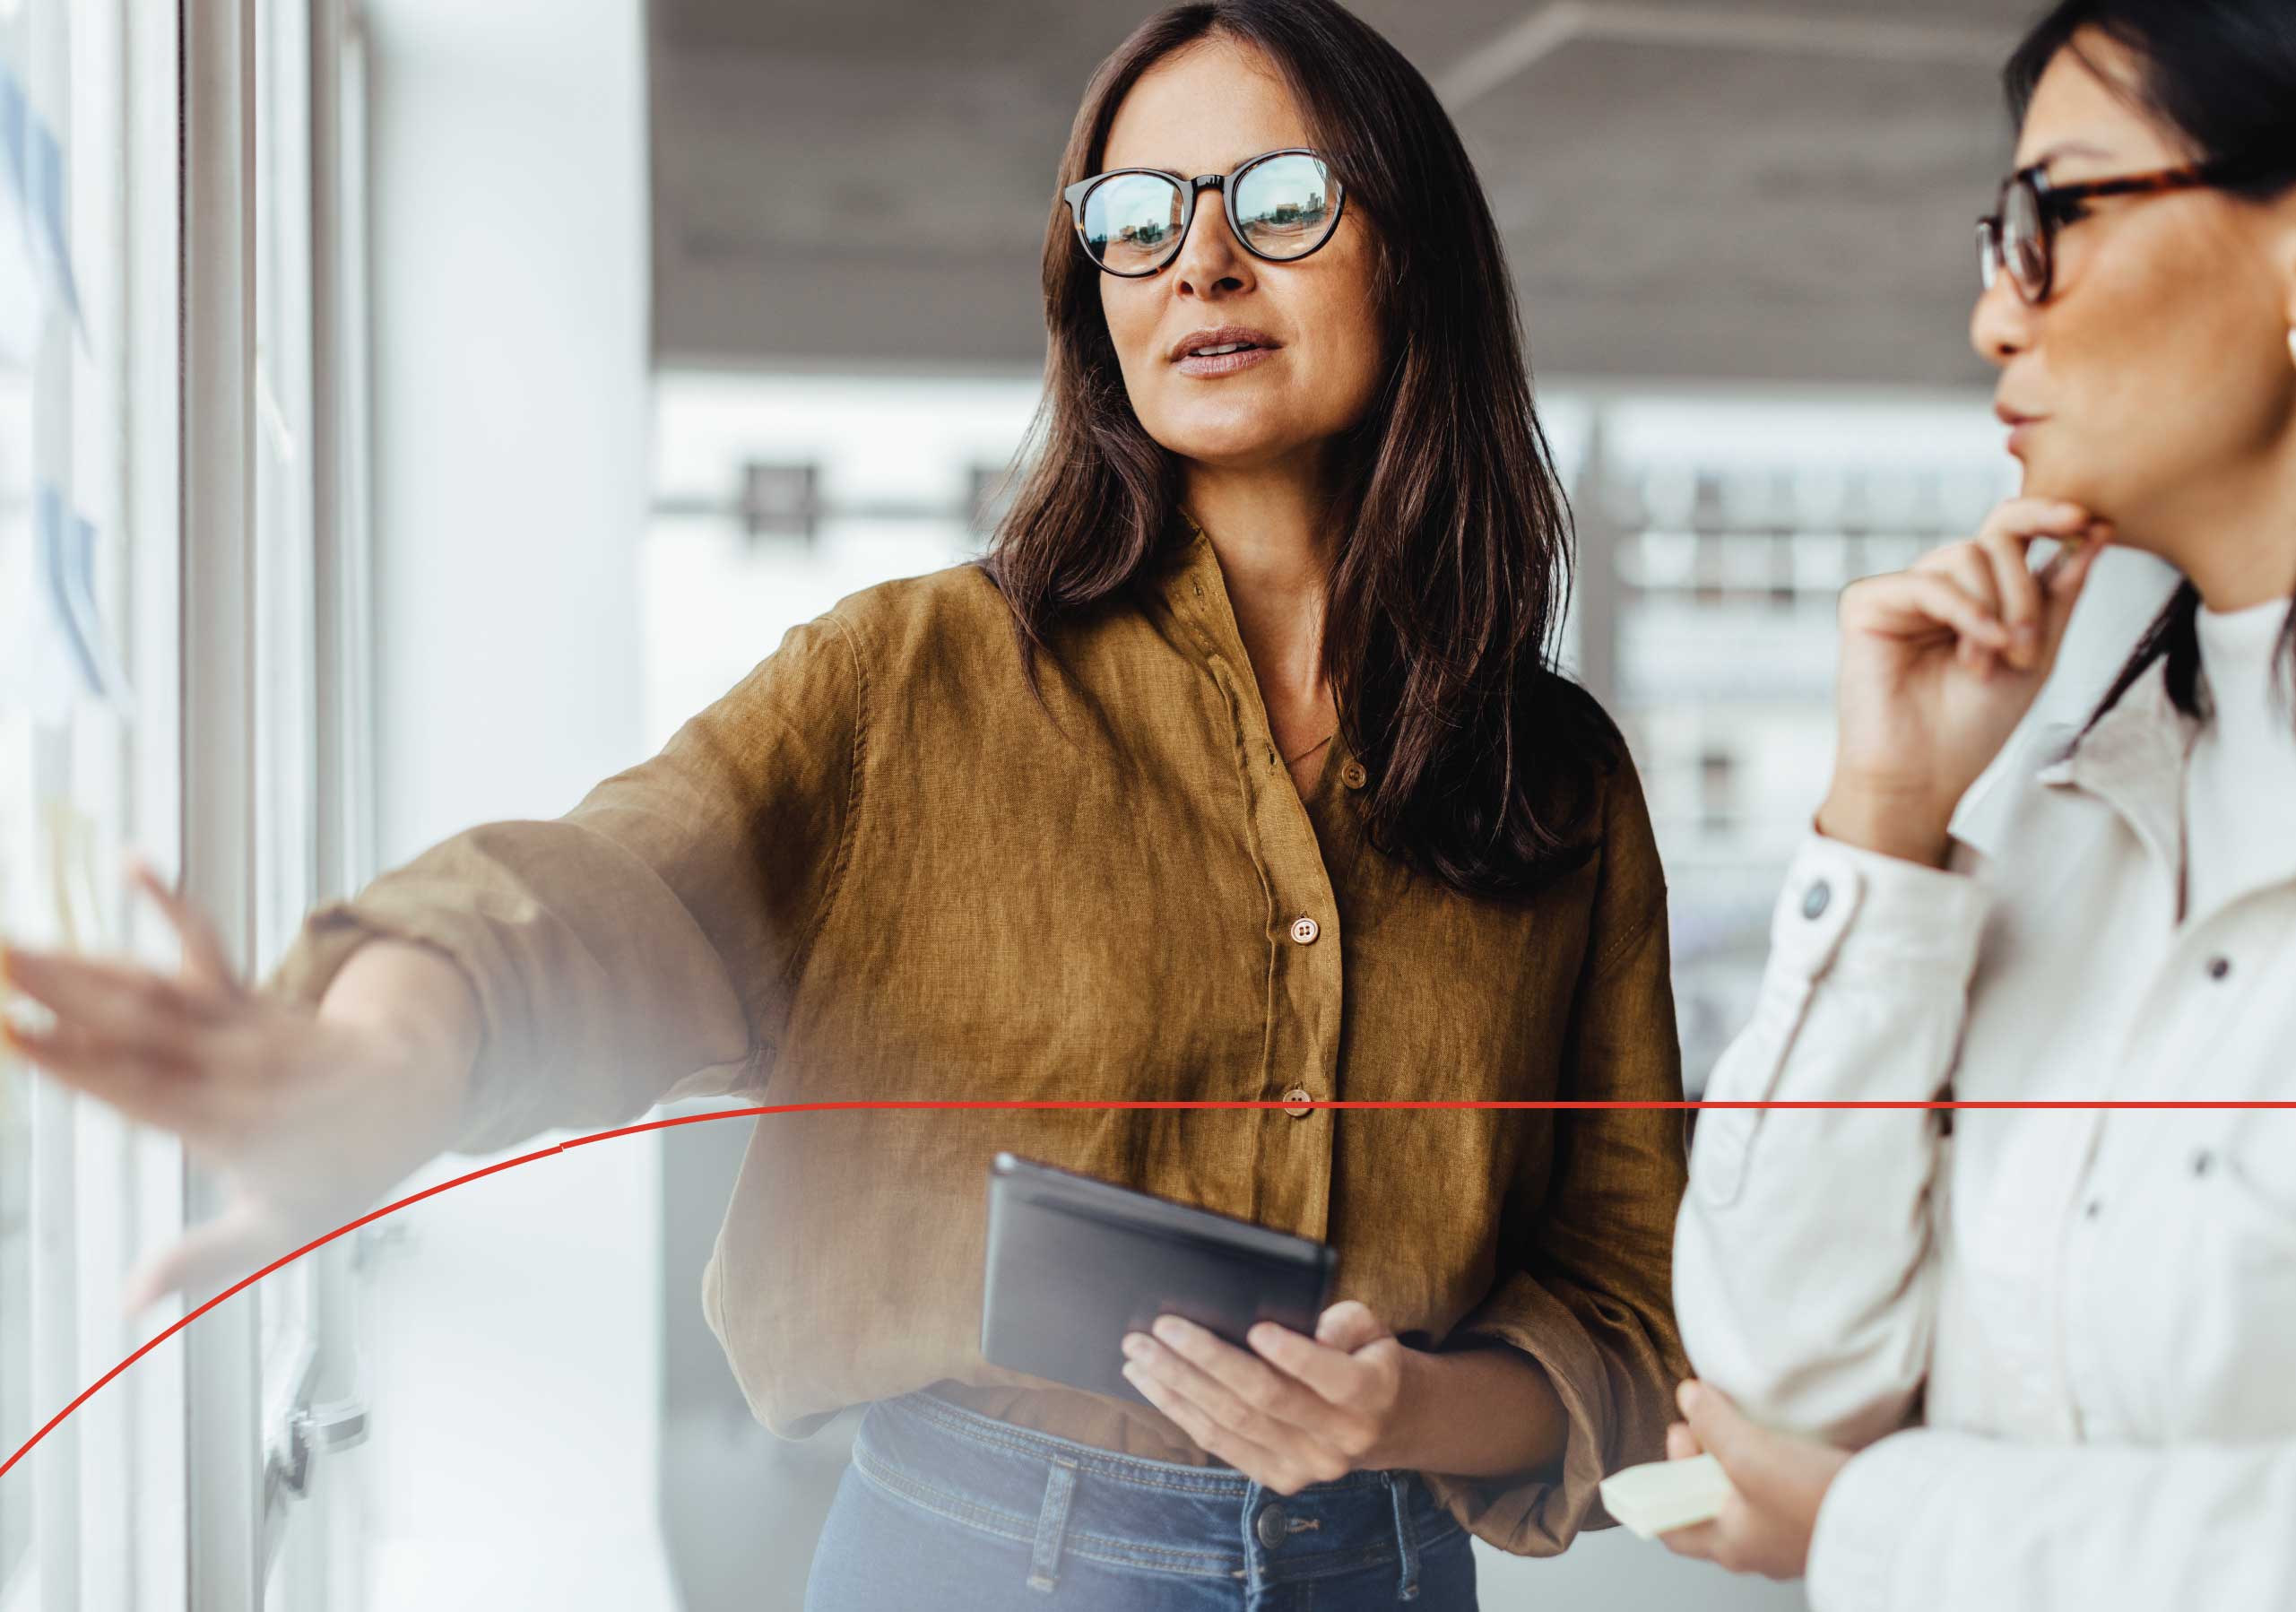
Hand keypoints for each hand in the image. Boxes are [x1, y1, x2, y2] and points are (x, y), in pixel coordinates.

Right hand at [0, 858, 473, 1312]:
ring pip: (156, 988)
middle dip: (60, 996)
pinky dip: (171, 902)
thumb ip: (203, 1260)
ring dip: (83, 962)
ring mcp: (244, 1023)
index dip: (77, 1063)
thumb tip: (126, 1302)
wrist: (423, 1092)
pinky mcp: (251, 995)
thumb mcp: (282, 1229)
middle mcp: (236, 1066)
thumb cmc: (342, 1168)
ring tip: (11, 942)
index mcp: (234, 1127)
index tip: (14, 1033)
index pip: (141, 1091)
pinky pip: (207, 945)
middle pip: (136, 1027)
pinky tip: (131, 862)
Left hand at [1119, 1300, 1415, 1494]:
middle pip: (1265, 1398)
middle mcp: (1338, 1439)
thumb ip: (1347, 1323)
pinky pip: (1221, 1444)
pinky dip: (1181, 1412)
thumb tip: (1314, 1331)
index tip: (1255, 1328)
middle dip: (1207, 1360)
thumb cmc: (1365, 1359)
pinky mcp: (1277, 1478)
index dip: (1294, 1356)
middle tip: (1162, 1326)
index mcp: (1370, 1395)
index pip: (1332, 1377)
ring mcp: (1306, 1466)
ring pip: (1233, 1423)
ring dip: (1179, 1385)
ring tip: (1140, 1352)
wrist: (1384, 1424)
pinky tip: (1152, 1384)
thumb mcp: (1373, 1329)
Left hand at [1658, 1380, 1850, 1580]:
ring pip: (1746, 1498)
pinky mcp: (1819, 1522)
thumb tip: (1689, 1397)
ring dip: (1737, 1461)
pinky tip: (1781, 1442)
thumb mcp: (1748, 1453)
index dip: (1663, 1484)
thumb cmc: (1811, 1499)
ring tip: (1742, 1425)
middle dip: (1701, 1461)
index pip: (1674, 1528)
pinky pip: (1781, 1494)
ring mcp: (1790, 1539)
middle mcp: (1757, 1549)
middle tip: (1706, 1421)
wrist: (1889, 1517)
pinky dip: (1771, 1467)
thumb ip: (1712, 1423)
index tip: (1676, 1439)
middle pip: (1709, 1505)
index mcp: (1729, 1545)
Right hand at [1819, 500, 2106, 864]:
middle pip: (1996, 538)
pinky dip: (1964, 612)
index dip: (2047, 514)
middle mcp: (1940, 584)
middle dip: (2025, 591)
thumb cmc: (1973, 726)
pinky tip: (1977, 651)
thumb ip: (2061, 594)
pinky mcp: (1867, 604)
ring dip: (1996, 609)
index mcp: (1979, 592)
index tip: (2091, 521)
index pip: (2011, 529)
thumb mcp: (2038, 653)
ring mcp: (1902, 591)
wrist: (1923, 775)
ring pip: (1966, 556)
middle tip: (2028, 649)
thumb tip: (2096, 531)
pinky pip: (1927, 582)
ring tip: (1992, 662)